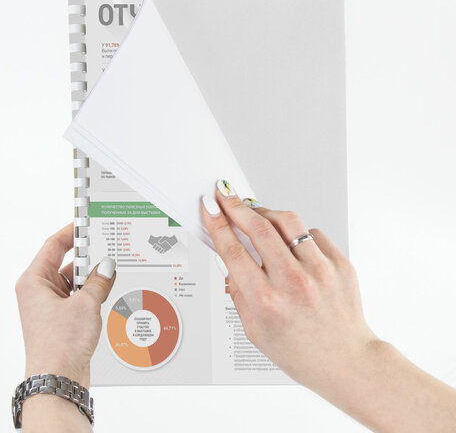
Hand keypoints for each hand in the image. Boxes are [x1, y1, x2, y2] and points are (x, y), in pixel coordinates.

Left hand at [15, 223, 115, 388]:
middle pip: (65, 262)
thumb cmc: (59, 345)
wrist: (59, 379)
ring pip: (73, 280)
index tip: (86, 223)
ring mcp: (50, 305)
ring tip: (106, 278)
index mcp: (34, 282)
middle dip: (86, 259)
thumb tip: (108, 266)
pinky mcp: (61, 317)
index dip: (71, 232)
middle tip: (105, 251)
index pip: (52, 245)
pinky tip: (104, 294)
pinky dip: (91, 293)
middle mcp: (39, 291)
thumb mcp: (86, 304)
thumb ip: (99, 280)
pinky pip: (78, 295)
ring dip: (91, 279)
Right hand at [202, 183, 375, 390]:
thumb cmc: (301, 352)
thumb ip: (238, 292)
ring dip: (265, 211)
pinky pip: (312, 233)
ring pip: (287, 221)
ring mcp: (320, 271)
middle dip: (236, 206)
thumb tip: (229, 257)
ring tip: (256, 213)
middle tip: (226, 195)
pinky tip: (290, 242)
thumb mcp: (254, 330)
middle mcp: (294, 283)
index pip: (233, 251)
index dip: (217, 225)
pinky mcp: (340, 264)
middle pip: (258, 228)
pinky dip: (296, 233)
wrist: (346, 361)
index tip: (210, 210)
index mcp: (267, 302)